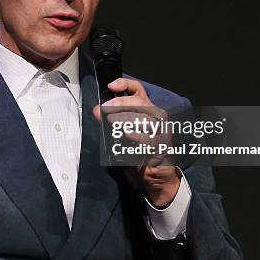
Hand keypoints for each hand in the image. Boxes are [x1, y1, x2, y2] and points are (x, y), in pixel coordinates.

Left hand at [92, 78, 180, 206]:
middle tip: (104, 109)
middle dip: (120, 103)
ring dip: (125, 118)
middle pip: (140, 102)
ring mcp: (161, 131)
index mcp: (147, 110)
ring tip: (111, 121)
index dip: (125, 84)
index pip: (138, 90)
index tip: (111, 86)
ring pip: (144, 118)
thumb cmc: (140, 152)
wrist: (155, 176)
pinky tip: (126, 134)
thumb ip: (112, 121)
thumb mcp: (123, 133)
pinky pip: (148, 138)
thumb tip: (97, 111)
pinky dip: (136, 135)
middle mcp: (156, 117)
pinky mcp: (162, 146)